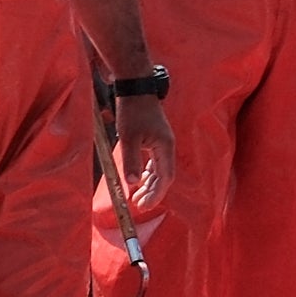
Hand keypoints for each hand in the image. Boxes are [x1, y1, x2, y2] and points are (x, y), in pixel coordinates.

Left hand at [114, 96, 175, 211]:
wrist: (136, 90)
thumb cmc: (132, 113)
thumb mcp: (129, 137)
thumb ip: (131, 160)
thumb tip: (132, 183)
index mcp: (165, 147)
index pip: (165, 177)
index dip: (156, 194)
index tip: (144, 206)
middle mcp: (167, 146)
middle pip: (164, 176)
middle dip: (153, 192)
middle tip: (138, 205)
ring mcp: (162, 142)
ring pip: (159, 169)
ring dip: (150, 184)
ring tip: (136, 196)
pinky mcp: (155, 139)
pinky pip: (155, 162)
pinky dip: (148, 173)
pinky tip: (139, 178)